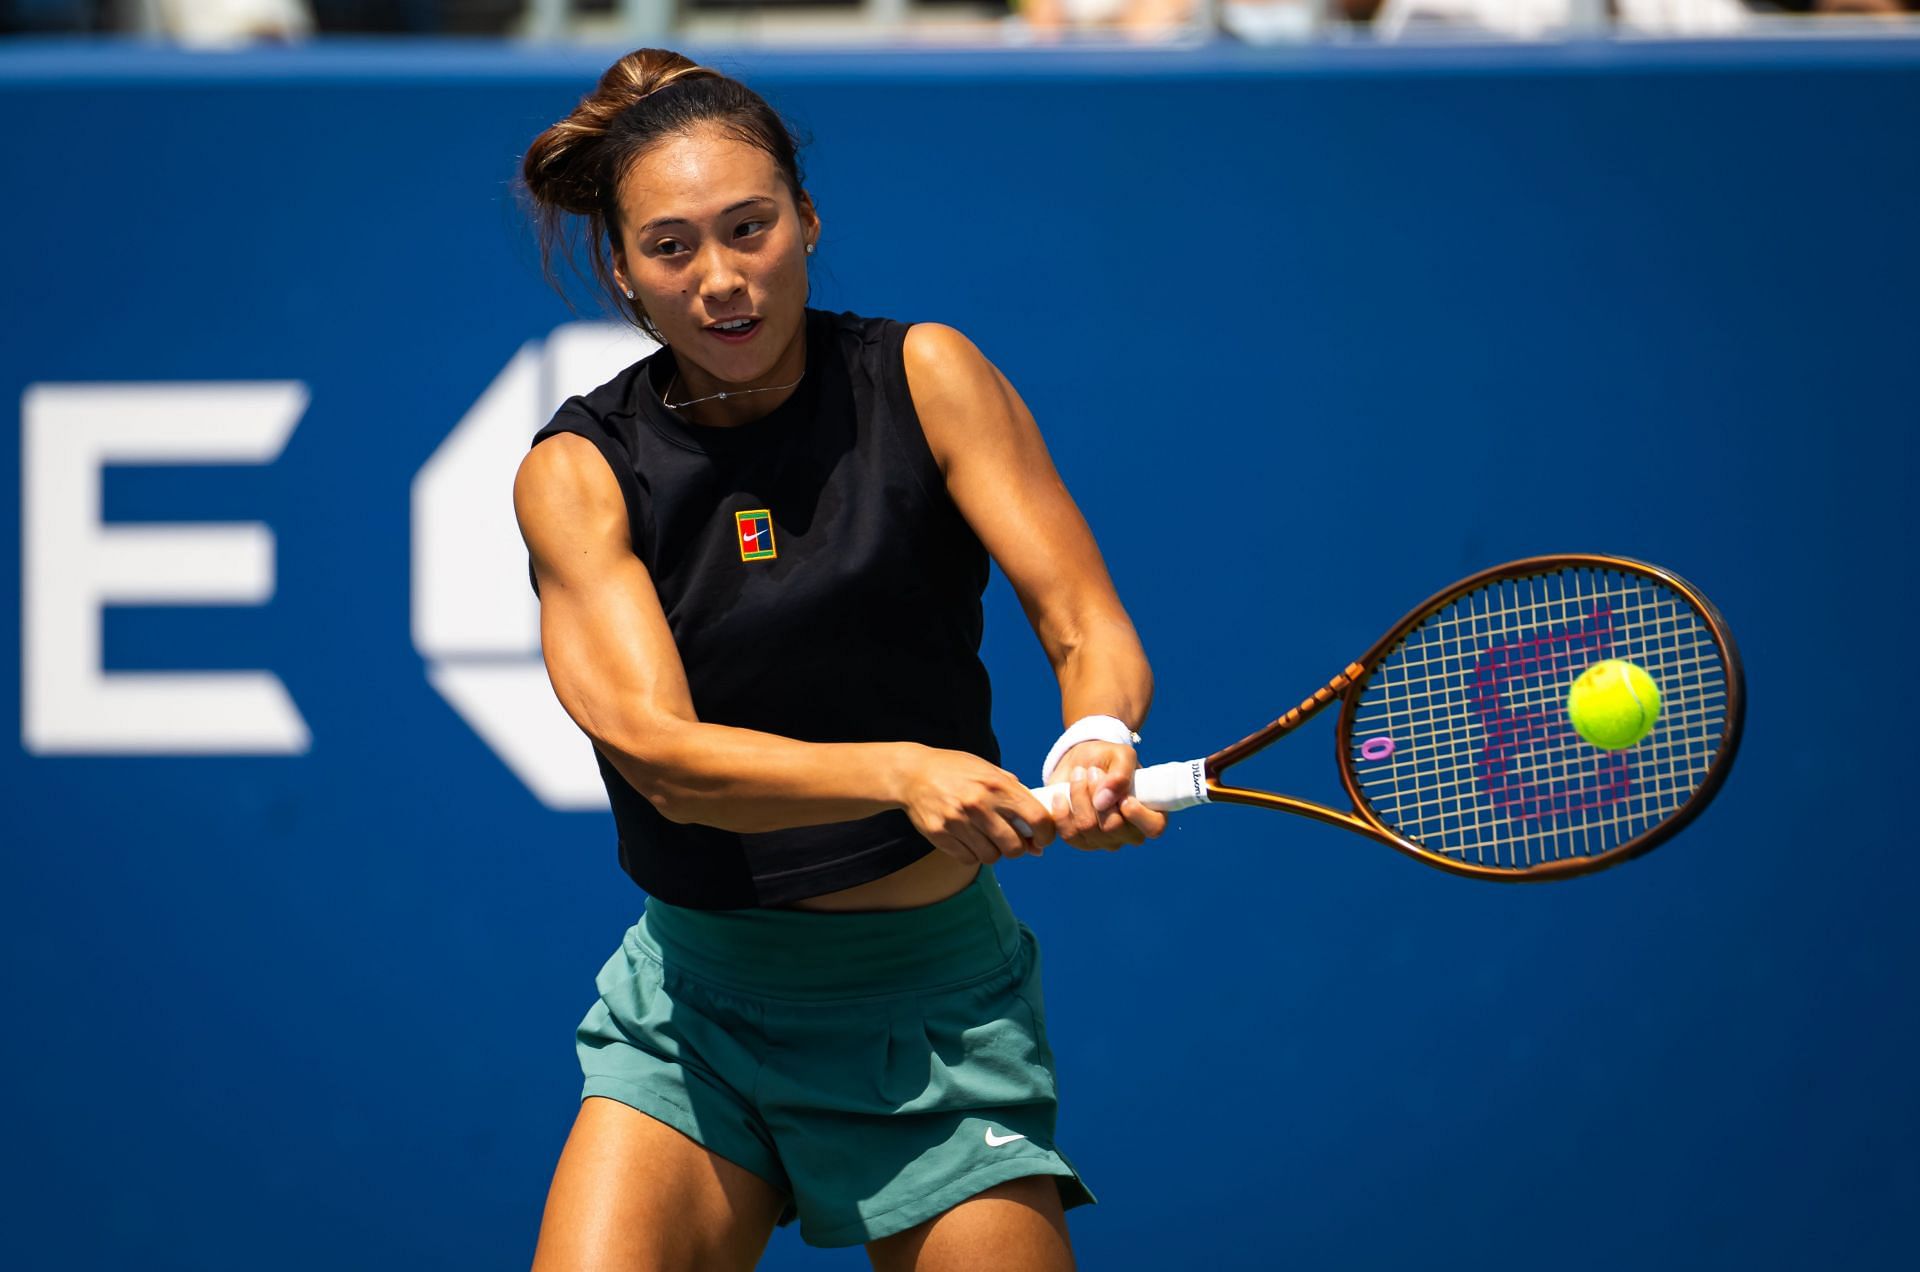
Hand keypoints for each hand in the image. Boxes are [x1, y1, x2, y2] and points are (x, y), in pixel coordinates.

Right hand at [897, 745, 1055, 864]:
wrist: (913, 773)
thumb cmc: (958, 771)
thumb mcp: (990, 772)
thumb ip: (1016, 798)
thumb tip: (1038, 838)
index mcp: (997, 785)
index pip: (1037, 818)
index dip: (1046, 834)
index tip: (1042, 839)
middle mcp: (978, 803)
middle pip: (1014, 847)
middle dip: (1017, 849)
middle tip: (1010, 841)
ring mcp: (957, 820)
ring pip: (991, 857)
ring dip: (993, 852)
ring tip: (986, 839)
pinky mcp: (939, 833)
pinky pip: (968, 859)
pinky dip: (972, 854)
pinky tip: (967, 840)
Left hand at [1047, 740, 1168, 851]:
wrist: (1081, 762)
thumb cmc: (1108, 759)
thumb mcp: (1120, 755)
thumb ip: (1120, 775)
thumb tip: (1103, 801)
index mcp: (1150, 813)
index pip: (1154, 827)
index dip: (1137, 814)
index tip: (1123, 795)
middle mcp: (1129, 833)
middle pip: (1113, 827)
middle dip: (1096, 794)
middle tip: (1092, 771)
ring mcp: (1105, 841)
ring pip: (1088, 828)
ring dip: (1079, 797)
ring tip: (1078, 775)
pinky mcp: (1081, 841)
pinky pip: (1070, 835)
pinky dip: (1061, 813)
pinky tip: (1060, 796)